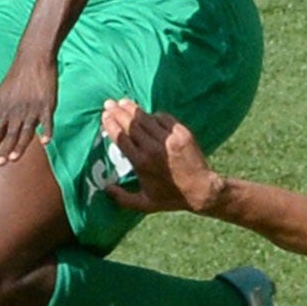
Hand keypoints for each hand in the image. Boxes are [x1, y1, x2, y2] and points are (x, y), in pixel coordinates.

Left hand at [0, 54, 57, 164]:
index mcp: (4, 111)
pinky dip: (47, 131)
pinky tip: (45, 142)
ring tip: (14, 158)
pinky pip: (47, 121)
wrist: (32, 60)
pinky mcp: (47, 105)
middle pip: (10, 135)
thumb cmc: (14, 80)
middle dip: (4, 149)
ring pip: (26, 131)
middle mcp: (16, 112)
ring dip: (20, 145)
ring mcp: (32, 109)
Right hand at [98, 99, 223, 212]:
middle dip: (118, 112)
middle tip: (109, 103)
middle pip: (131, 124)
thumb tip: (105, 188)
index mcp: (141, 163)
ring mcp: (169, 140)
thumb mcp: (145, 204)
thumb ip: (122, 198)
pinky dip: (154, 115)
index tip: (104, 116)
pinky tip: (147, 113)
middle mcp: (153, 149)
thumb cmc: (171, 198)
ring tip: (123, 102)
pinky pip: (164, 119)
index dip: (111, 125)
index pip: (121, 138)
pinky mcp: (182, 134)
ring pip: (146, 119)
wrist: (201, 190)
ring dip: (133, 109)